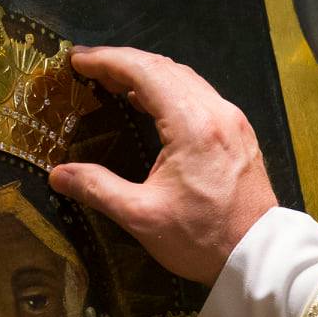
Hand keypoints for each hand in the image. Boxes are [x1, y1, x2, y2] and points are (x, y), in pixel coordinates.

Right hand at [49, 47, 277, 286]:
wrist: (258, 256)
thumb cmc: (203, 239)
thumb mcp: (142, 217)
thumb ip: (97, 189)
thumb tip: (59, 175)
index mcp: (192, 125)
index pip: (144, 71)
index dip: (107, 60)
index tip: (78, 60)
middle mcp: (216, 112)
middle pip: (164, 67)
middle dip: (123, 62)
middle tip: (89, 67)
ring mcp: (232, 120)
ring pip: (184, 78)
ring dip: (147, 73)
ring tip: (113, 81)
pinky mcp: (238, 133)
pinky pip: (199, 95)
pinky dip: (169, 89)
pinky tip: (150, 103)